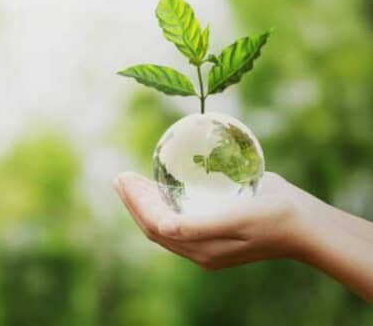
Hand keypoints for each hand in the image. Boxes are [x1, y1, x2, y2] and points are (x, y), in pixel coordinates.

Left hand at [112, 171, 312, 269]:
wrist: (305, 225)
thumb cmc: (274, 217)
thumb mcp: (238, 219)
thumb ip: (200, 225)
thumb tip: (163, 227)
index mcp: (200, 250)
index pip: (155, 225)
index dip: (135, 203)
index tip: (123, 179)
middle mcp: (199, 249)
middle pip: (155, 225)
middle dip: (134, 202)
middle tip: (120, 177)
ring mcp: (206, 242)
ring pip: (165, 222)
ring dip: (145, 202)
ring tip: (132, 181)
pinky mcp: (215, 231)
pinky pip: (180, 218)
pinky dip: (164, 203)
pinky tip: (161, 188)